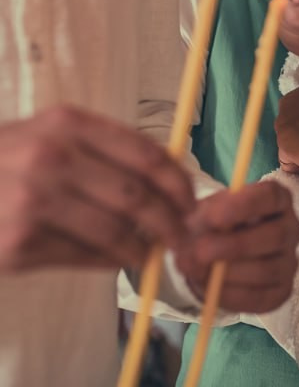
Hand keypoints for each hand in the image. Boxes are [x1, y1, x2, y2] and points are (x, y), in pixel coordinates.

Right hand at [0, 107, 194, 272]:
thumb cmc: (4, 164)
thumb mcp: (48, 136)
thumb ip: (103, 151)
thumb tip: (170, 181)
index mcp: (66, 124)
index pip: (147, 154)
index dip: (180, 183)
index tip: (192, 202)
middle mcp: (51, 158)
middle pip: (138, 198)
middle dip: (171, 224)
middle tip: (182, 239)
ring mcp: (33, 202)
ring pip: (115, 233)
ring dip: (141, 249)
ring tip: (148, 253)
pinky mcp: (18, 244)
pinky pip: (83, 257)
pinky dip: (108, 262)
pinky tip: (114, 260)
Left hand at [178, 181, 298, 312]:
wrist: (212, 252)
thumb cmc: (213, 223)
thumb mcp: (205, 212)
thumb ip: (201, 218)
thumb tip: (192, 233)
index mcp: (277, 198)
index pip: (271, 196)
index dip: (244, 206)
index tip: (213, 217)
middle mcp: (291, 228)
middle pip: (274, 236)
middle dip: (233, 246)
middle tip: (199, 251)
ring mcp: (290, 261)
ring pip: (267, 270)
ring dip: (227, 273)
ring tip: (194, 271)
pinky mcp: (283, 290)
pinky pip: (261, 297)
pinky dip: (230, 295)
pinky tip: (208, 289)